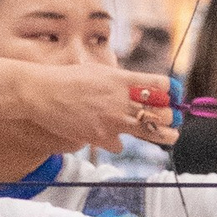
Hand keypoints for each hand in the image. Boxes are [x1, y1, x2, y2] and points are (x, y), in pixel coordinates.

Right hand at [31, 61, 171, 154]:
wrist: (42, 92)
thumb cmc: (69, 79)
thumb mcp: (100, 71)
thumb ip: (122, 81)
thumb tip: (141, 88)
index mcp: (122, 79)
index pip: (160, 85)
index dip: (171, 91)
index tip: (174, 94)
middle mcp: (120, 99)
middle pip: (162, 111)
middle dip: (171, 115)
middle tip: (173, 118)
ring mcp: (112, 120)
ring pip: (150, 132)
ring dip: (164, 134)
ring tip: (172, 135)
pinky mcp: (100, 137)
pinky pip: (120, 145)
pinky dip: (118, 142)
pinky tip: (112, 136)